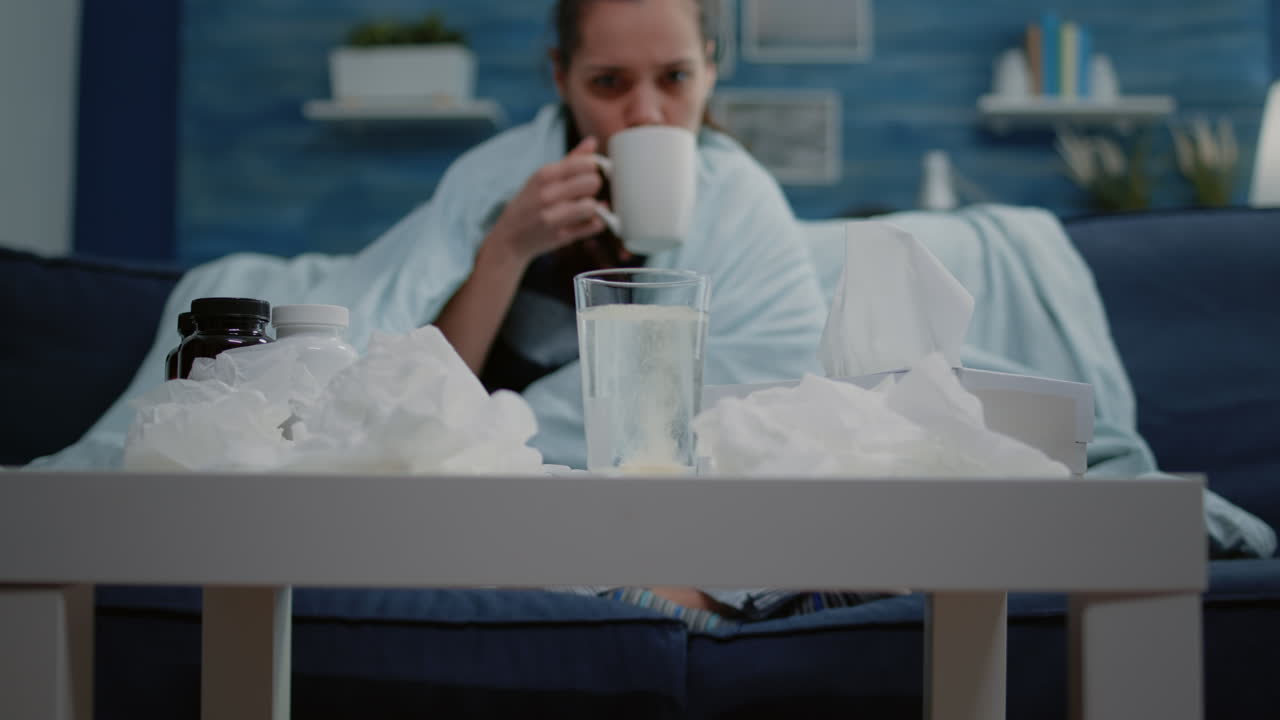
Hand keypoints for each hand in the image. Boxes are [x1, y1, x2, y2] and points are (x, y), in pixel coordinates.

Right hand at [485, 136, 606, 266]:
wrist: (509, 238)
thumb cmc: (529, 203)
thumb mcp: (542, 177)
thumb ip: (570, 160)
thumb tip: (593, 142)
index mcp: (545, 174)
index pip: (587, 163)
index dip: (594, 168)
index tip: (591, 173)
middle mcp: (548, 194)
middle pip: (593, 182)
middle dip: (593, 187)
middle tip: (586, 192)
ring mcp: (553, 217)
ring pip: (593, 205)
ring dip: (593, 207)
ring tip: (584, 208)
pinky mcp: (561, 236)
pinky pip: (593, 226)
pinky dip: (596, 223)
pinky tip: (588, 221)